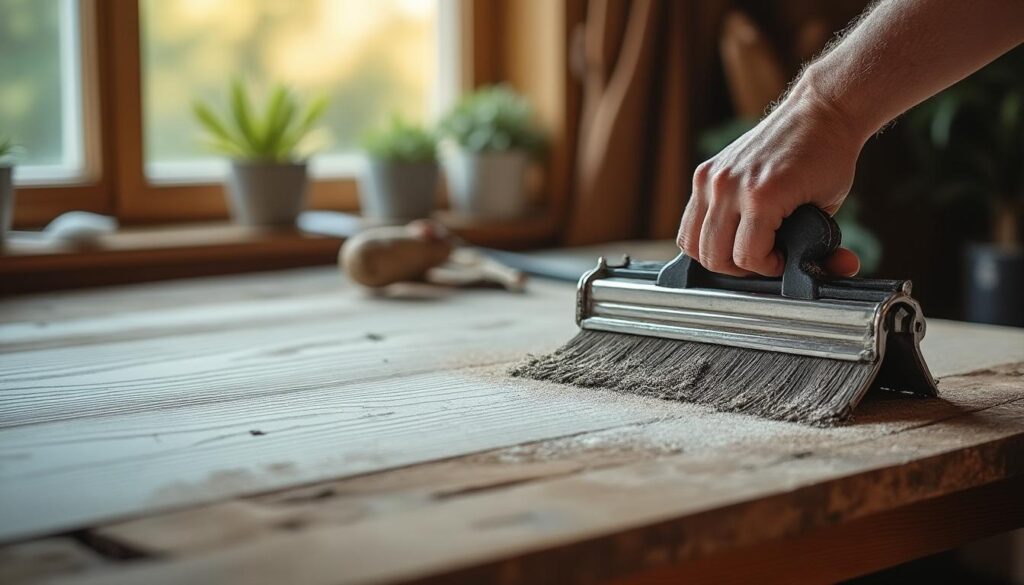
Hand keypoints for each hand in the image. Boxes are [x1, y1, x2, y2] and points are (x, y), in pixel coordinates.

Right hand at [677, 81, 865, 277]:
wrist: (819, 113)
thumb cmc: (828, 158)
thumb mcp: (828, 208)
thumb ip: (817, 243)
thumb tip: (831, 270)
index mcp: (761, 195)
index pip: (746, 257)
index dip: (768, 268)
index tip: (782, 261)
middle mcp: (728, 186)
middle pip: (712, 256)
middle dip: (738, 268)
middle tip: (760, 260)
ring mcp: (711, 178)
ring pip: (691, 242)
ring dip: (716, 254)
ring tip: (740, 248)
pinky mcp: (704, 172)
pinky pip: (691, 219)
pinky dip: (706, 233)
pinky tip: (729, 229)